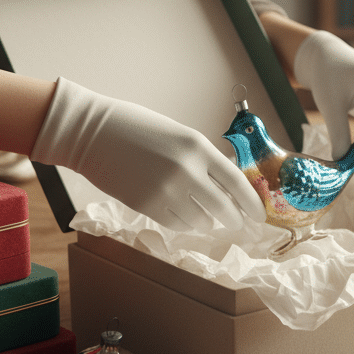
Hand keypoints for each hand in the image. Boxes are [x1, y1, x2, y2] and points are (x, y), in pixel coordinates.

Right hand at [31, 78, 265, 231]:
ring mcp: (166, 191)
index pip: (237, 182)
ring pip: (200, 221)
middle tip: (235, 223)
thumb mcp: (179, 136)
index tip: (260, 216)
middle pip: (223, 208)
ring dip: (206, 222)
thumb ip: (203, 159)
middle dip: (233, 220)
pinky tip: (181, 214)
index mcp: (198, 147)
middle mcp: (186, 171)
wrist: (92, 133)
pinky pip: (177, 225)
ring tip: (203, 216)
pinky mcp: (147, 206)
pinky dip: (184, 223)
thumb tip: (227, 187)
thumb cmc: (137, 129)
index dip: (252, 203)